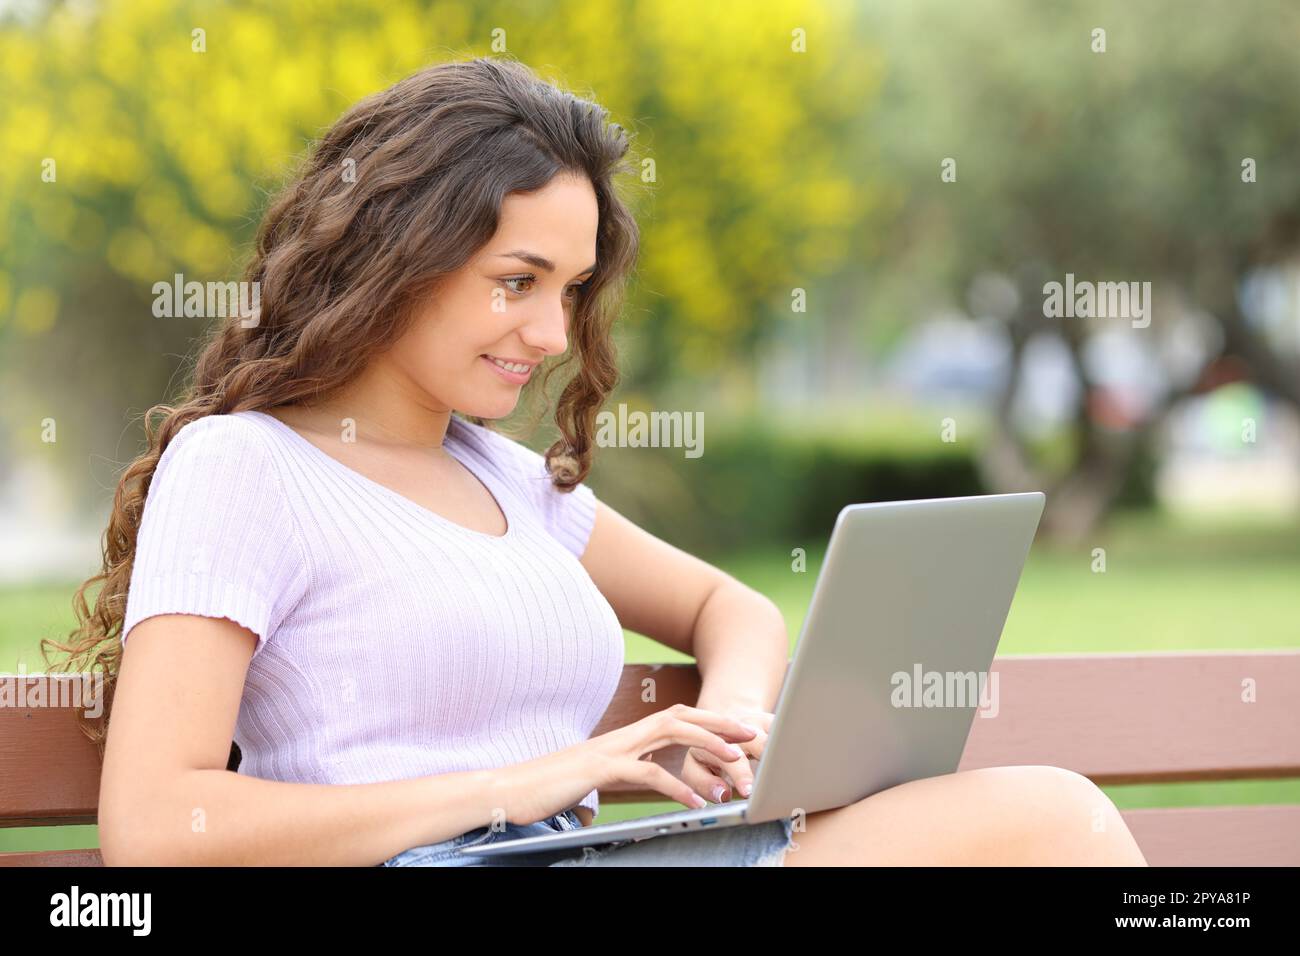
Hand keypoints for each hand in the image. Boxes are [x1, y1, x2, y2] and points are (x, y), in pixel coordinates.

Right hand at [490, 704, 761, 825]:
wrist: (508, 791)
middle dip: (719, 724)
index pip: (674, 719)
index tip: (738, 732)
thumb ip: (620, 779)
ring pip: (669, 734)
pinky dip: (676, 784)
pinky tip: (696, 800)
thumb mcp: (595, 783)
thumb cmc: (548, 790)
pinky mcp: (600, 769)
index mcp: (623, 740)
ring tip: (736, 764)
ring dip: (706, 746)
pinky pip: (647, 772)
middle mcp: (621, 737)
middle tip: (753, 736)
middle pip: (680, 716)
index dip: (708, 722)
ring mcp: (611, 750)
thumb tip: (639, 788)